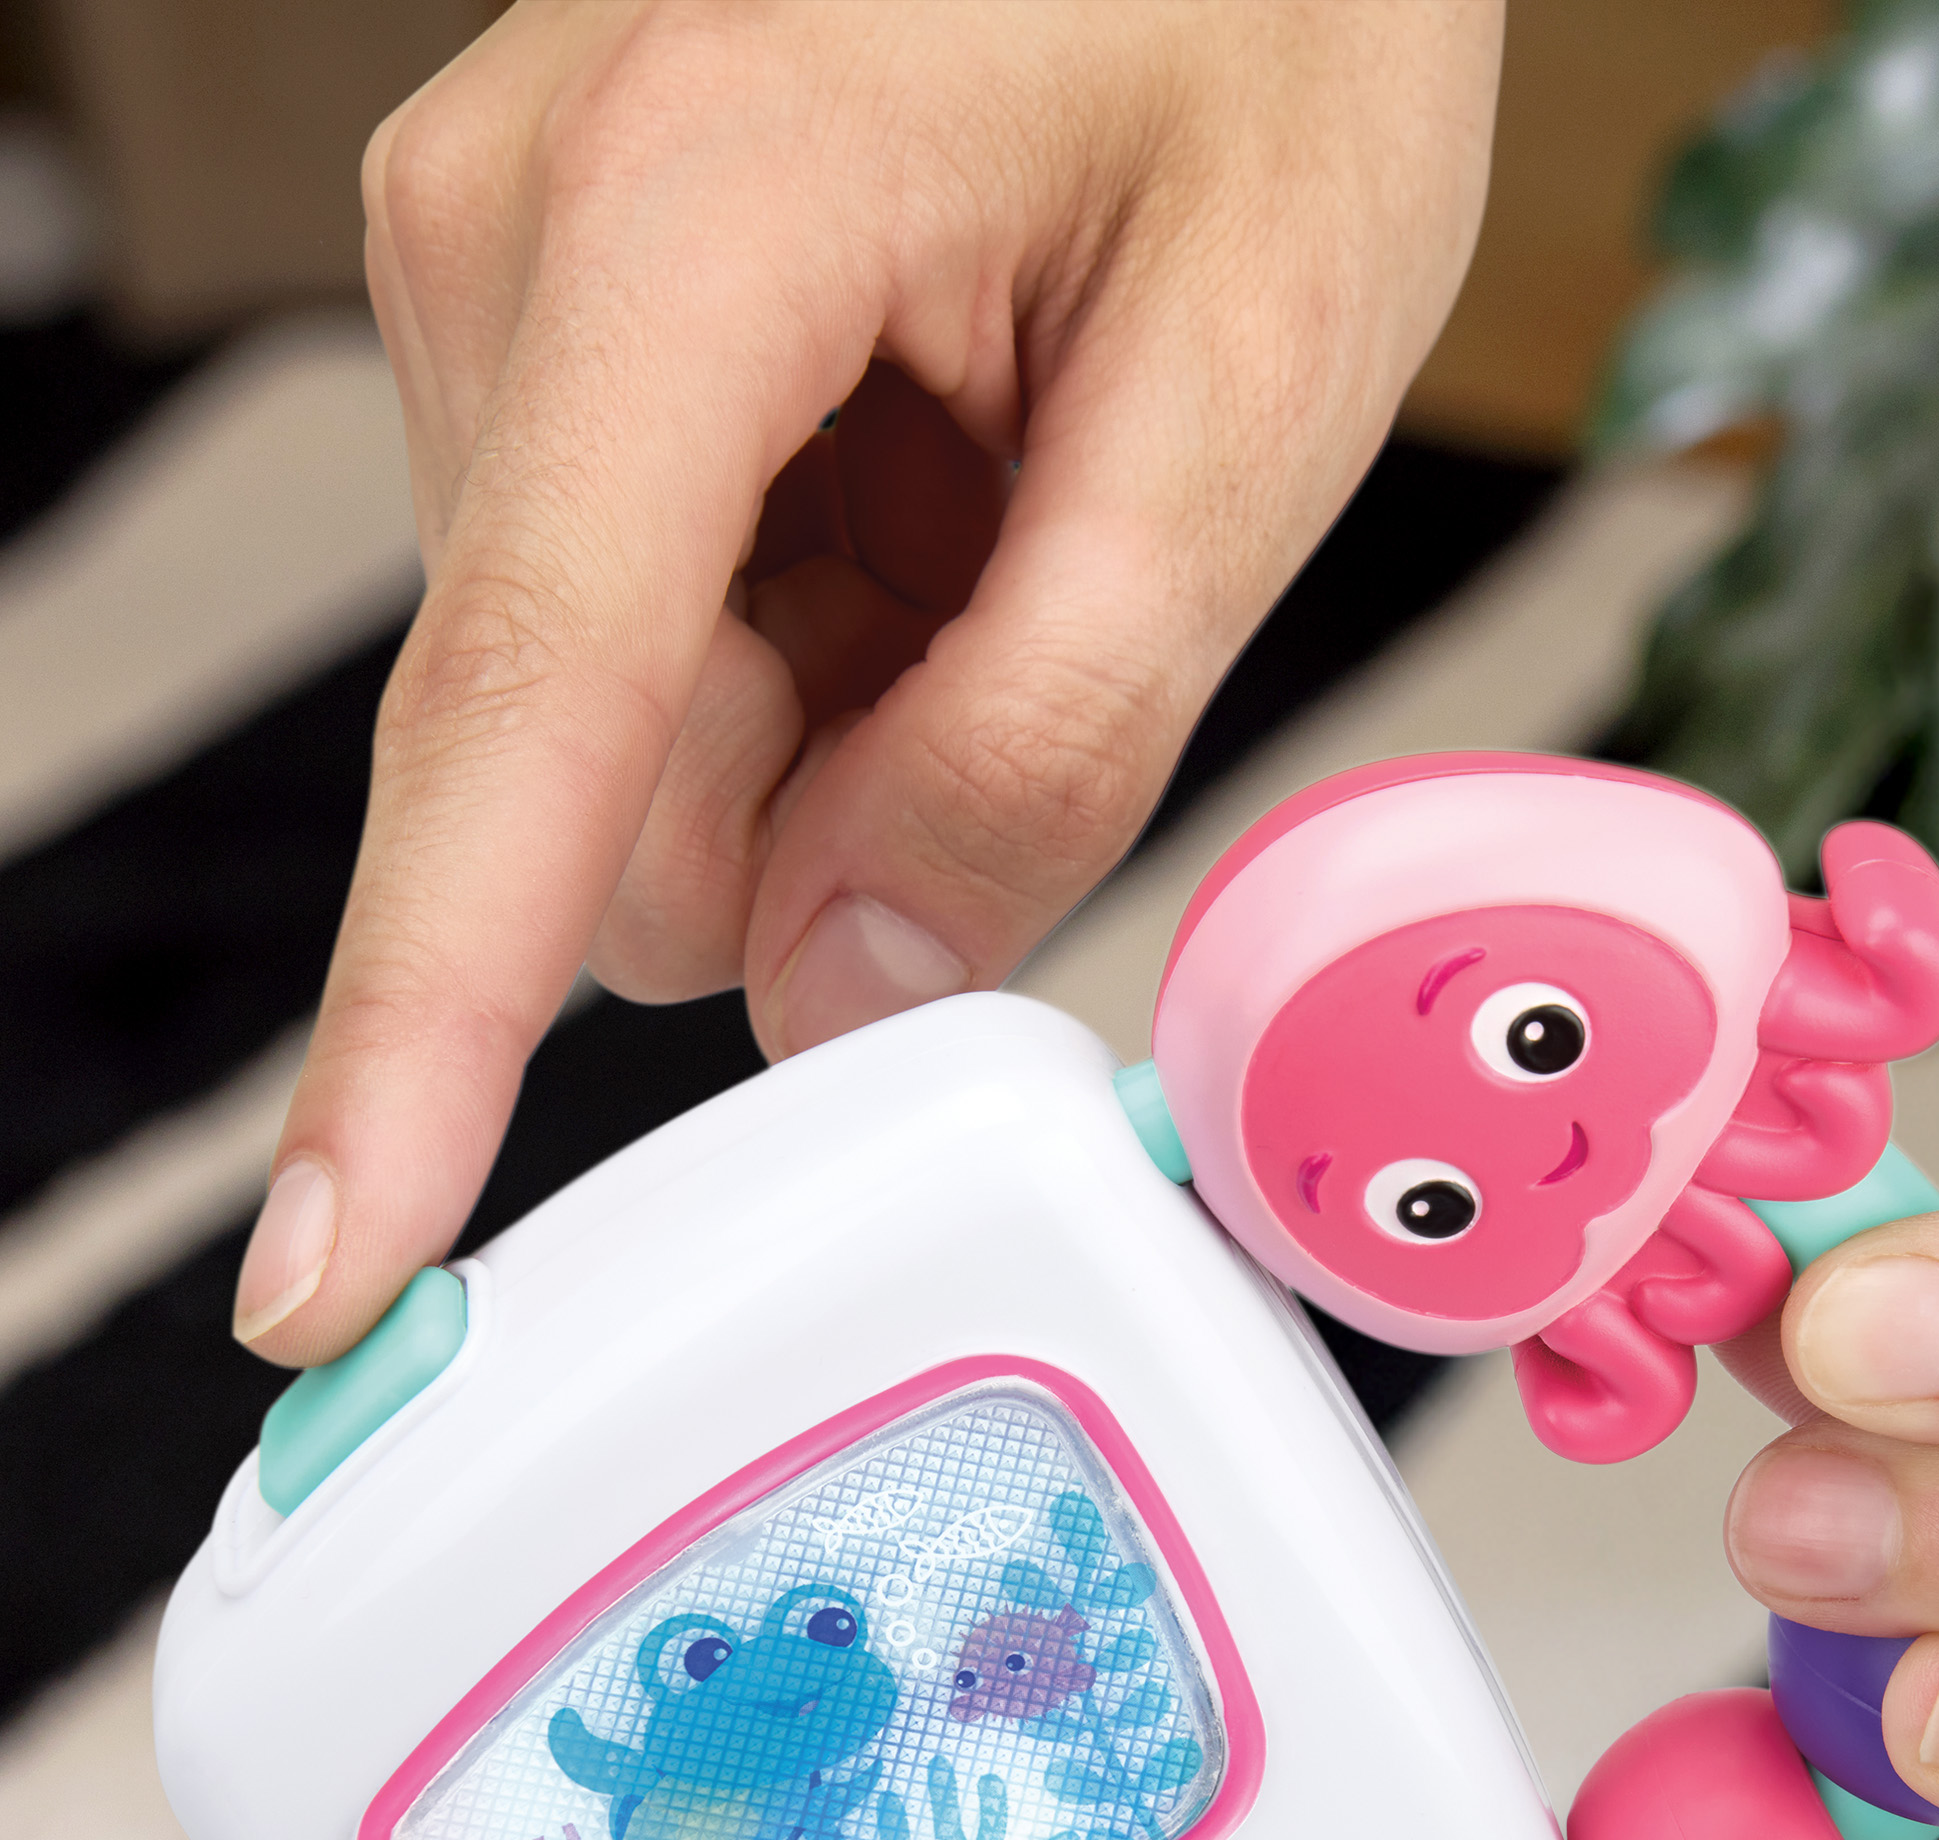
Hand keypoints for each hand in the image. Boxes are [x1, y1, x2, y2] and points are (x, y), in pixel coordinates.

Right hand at [237, 0, 1502, 1359]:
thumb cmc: (1268, 26)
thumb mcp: (1249, 401)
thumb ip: (1051, 734)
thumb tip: (835, 993)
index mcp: (685, 225)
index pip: (526, 720)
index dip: (419, 1037)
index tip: (330, 1275)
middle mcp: (511, 249)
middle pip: (607, 793)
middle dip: (831, 810)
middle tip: (1039, 602)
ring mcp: (507, 284)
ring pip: (637, 742)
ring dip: (843, 715)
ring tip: (1002, 493)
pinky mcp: (554, 333)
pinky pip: (662, 640)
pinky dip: (824, 635)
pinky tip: (935, 469)